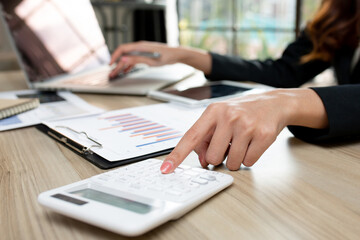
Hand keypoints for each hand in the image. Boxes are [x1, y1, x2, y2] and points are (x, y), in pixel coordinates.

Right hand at [109, 41, 178, 77]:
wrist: (175, 55)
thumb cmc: (166, 57)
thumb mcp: (150, 61)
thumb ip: (136, 60)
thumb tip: (124, 59)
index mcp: (140, 46)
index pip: (122, 49)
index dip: (114, 56)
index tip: (110, 64)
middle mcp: (140, 47)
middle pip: (124, 55)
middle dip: (117, 64)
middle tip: (112, 73)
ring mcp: (142, 50)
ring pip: (128, 58)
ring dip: (122, 66)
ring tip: (117, 73)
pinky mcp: (145, 54)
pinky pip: (134, 59)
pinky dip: (129, 65)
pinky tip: (126, 71)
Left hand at [160, 89, 328, 172]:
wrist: (272, 103)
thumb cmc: (241, 112)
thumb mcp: (219, 118)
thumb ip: (206, 139)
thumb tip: (203, 161)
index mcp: (213, 112)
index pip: (191, 137)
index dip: (177, 155)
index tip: (166, 169)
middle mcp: (228, 116)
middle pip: (213, 157)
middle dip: (219, 157)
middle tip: (227, 145)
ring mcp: (247, 125)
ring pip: (232, 163)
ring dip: (235, 159)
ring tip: (241, 142)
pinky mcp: (264, 135)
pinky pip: (249, 162)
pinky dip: (249, 158)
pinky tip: (252, 143)